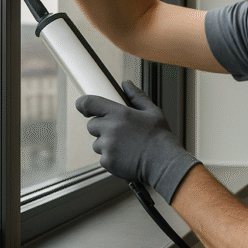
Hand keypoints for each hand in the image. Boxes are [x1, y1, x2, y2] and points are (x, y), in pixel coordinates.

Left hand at [76, 81, 200, 203]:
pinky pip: (103, 158)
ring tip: (126, 147)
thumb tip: (126, 84)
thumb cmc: (160, 137)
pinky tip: (127, 157)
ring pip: (97, 143)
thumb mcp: (152, 111)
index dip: (83, 104)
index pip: (89, 103)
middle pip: (92, 125)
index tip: (83, 107)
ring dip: (107, 144)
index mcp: (119, 113)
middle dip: (102, 128)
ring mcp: (107, 146)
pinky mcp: (107, 162)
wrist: (164, 163)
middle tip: (120, 133)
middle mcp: (110, 129)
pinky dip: (111, 158)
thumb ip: (136, 96)